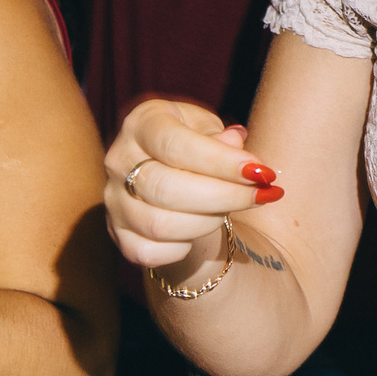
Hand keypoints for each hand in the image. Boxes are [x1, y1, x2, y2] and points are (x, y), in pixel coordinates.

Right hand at [105, 102, 281, 269]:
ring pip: (159, 225)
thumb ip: (222, 138)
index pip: (176, 145)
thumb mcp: (211, 129)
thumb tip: (234, 143)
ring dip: (208, 222)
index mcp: (143, 123)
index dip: (221, 162)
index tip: (262, 173)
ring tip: (233, 210)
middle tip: (263, 195)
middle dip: (225, 196)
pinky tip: (201, 229)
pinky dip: (181, 248)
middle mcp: (119, 159)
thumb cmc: (198, 147)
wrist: (175, 175)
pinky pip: (147, 252)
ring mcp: (113, 199)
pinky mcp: (116, 233)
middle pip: (167, 189)